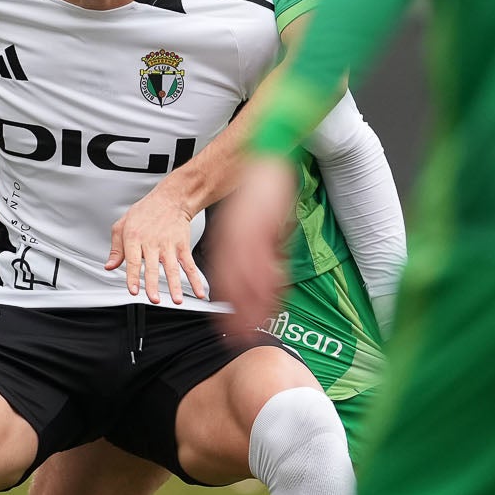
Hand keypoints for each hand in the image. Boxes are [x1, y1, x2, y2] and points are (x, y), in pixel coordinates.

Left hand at [107, 184, 206, 304]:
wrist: (171, 198)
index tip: (133, 290)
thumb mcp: (122, 225)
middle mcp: (152, 243)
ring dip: (175, 285)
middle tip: (153, 299)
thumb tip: (109, 266)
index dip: (132, 277)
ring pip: (172, 268)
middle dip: (153, 285)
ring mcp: (169, 245)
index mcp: (134, 238)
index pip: (132, 261)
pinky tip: (199, 291)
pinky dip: (195, 279)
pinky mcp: (182, 246)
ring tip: (176, 299)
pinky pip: (189, 265)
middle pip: (152, 267)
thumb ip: (116, 248)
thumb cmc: (146, 211)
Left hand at [208, 156, 297, 335]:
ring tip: (255, 326)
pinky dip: (270, 284)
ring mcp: (249, 236)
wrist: (264, 158)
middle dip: (237, 314)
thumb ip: (245, 248)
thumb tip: (250, 272)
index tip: (229, 326)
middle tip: (238, 336)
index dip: (227, 307)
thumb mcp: (243, 222)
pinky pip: (266, 262)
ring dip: (253, 305)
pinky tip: (271, 300)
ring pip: (248, 278)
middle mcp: (234, 241)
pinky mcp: (264, 228)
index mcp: (226, 240)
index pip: (222, 280)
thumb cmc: (257, 191)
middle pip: (233, 286)